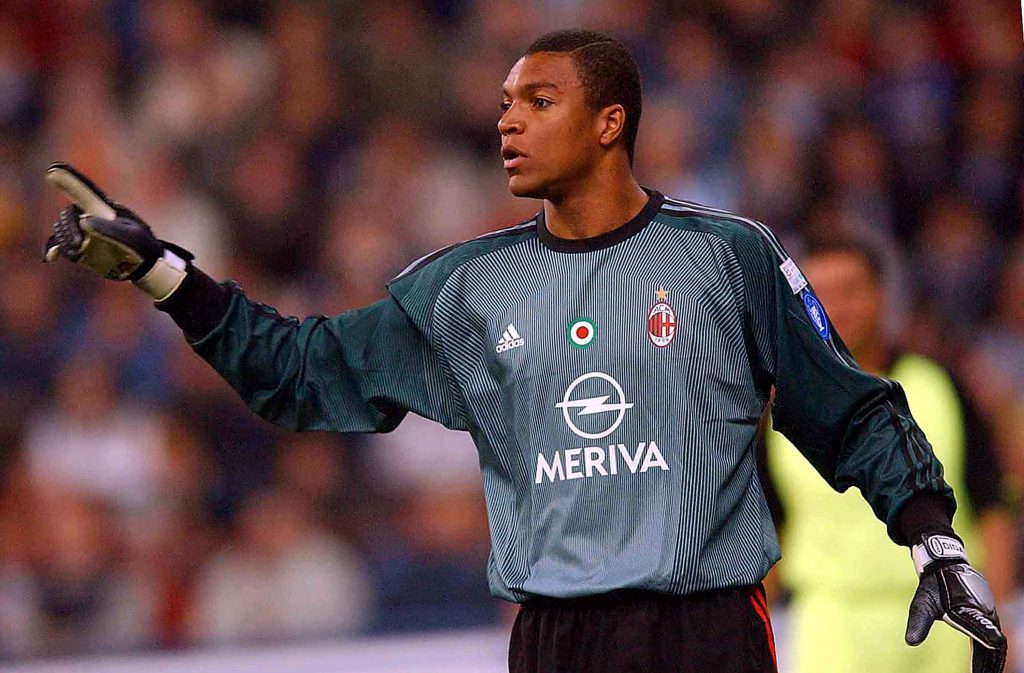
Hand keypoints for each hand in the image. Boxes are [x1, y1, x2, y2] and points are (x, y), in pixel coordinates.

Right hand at [43, 162, 192, 300]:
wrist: (143, 265)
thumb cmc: (141, 246)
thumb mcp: (131, 236)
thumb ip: (109, 228)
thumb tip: (83, 220)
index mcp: (104, 208)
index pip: (84, 191)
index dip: (68, 180)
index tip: (52, 171)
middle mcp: (90, 216)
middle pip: (68, 214)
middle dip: (68, 227)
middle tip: (79, 244)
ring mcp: (83, 231)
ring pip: (62, 228)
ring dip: (65, 239)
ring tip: (79, 250)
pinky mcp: (79, 247)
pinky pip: (59, 244)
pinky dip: (54, 248)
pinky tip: (52, 257)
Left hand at [905, 534, 1006, 672]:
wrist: (945, 564)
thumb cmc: (933, 585)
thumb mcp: (923, 603)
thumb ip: (918, 623)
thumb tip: (911, 642)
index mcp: (969, 609)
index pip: (980, 629)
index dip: (985, 642)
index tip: (989, 655)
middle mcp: (985, 612)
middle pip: (993, 643)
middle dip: (989, 663)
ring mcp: (990, 613)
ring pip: (996, 641)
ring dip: (992, 659)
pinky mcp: (989, 614)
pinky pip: (993, 635)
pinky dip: (991, 651)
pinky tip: (985, 664)